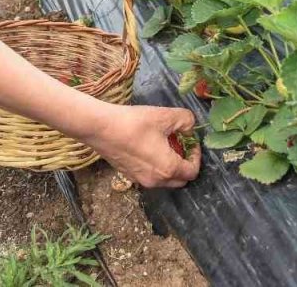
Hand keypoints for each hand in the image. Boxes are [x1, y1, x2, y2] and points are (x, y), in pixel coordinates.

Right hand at [84, 104, 200, 187]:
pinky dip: (154, 167)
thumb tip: (189, 128)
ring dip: (168, 166)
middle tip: (179, 144)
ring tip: (162, 144)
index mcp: (168, 169)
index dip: (196, 156)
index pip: (192, 171)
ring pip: (163, 179)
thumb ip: (186, 121)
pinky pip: (149, 176)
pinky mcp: (128, 175)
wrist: (100, 128)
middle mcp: (156, 181)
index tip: (190, 141)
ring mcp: (140, 180)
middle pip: (179, 179)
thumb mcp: (165, 116)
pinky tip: (146, 147)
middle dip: (184, 163)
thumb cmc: (134, 122)